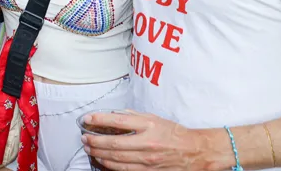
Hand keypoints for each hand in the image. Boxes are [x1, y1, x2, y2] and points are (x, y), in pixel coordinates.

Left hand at [82, 111, 219, 170]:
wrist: (195, 151)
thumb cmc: (174, 133)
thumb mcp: (154, 118)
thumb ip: (133, 116)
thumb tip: (113, 114)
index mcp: (148, 125)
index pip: (117, 121)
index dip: (98, 119)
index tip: (87, 118)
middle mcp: (147, 143)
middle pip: (113, 143)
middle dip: (94, 141)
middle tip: (84, 138)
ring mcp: (148, 160)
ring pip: (116, 159)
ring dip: (99, 154)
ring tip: (89, 149)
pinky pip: (125, 170)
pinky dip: (111, 165)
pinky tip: (103, 161)